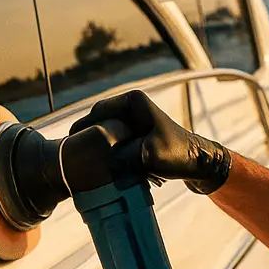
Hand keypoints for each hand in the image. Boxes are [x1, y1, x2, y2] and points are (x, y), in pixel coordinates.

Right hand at [72, 90, 231, 193]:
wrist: (199, 165)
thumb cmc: (177, 155)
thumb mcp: (146, 156)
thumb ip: (120, 156)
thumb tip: (97, 162)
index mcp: (133, 102)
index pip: (98, 111)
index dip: (82, 129)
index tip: (69, 144)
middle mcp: (131, 108)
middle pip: (99, 122)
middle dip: (87, 139)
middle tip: (72, 156)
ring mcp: (133, 122)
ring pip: (105, 134)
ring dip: (97, 148)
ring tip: (82, 163)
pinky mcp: (136, 136)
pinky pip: (114, 143)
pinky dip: (107, 154)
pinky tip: (98, 167)